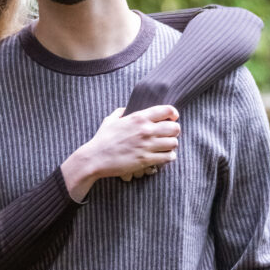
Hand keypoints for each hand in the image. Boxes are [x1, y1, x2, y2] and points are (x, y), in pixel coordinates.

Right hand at [61, 105, 179, 200]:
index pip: (167, 110)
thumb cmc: (101, 139)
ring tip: (165, 147)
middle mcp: (146, 130)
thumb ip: (120, 112)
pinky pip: (168, 157)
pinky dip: (169, 157)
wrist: (95, 159)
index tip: (172, 118)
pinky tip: (163, 157)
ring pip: (173, 143)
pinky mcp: (146, 160)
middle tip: (168, 135)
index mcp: (139, 117)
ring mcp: (147, 146)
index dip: (173, 114)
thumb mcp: (110, 121)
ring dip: (171, 145)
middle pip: (174, 128)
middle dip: (174, 131)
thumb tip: (125, 109)